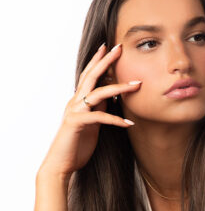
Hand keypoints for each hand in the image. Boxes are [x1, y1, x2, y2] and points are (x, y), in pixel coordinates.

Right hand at [37, 43, 140, 181]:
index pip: (89, 76)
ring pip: (98, 93)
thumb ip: (98, 109)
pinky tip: (129, 123)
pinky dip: (115, 119)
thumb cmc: (76, 144)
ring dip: (119, 88)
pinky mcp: (77, 123)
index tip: (108, 47)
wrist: (61, 163)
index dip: (98, 61)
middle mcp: (75, 102)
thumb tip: (110, 98)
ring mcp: (75, 111)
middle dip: (106, 61)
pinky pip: (99, 117)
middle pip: (91, 76)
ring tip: (137, 84)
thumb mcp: (91, 123)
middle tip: (119, 48)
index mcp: (78, 101)